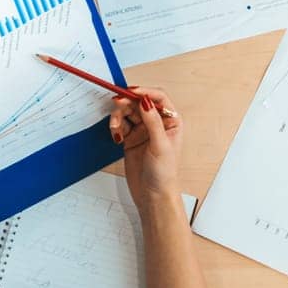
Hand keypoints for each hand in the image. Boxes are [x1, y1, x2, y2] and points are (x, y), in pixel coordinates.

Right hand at [113, 88, 183, 209]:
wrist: (152, 195)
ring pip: (128, 113)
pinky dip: (115, 127)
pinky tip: (116, 135)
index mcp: (171, 121)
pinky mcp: (131, 139)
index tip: (130, 92)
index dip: (144, 92)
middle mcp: (157, 123)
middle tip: (116, 104)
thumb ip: (152, 122)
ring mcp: (143, 131)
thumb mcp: (160, 145)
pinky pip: (120, 125)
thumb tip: (145, 101)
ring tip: (115, 128)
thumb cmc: (164, 174)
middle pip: (139, 103)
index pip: (158, 98)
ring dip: (119, 116)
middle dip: (127, 103)